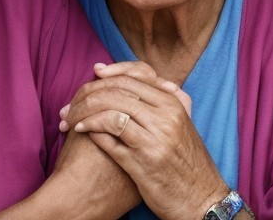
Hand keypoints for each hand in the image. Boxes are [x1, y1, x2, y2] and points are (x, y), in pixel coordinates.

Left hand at [63, 62, 226, 219]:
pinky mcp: (143, 162)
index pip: (135, 75)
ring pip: (110, 113)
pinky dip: (91, 132)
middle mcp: (165, 117)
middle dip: (89, 95)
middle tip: (71, 104)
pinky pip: (109, 139)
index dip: (109, 74)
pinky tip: (81, 132)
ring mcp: (155, 139)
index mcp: (174, 103)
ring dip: (84, 114)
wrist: (202, 198)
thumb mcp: (180, 124)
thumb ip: (159, 102)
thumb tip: (130, 80)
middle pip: (118, 92)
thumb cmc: (187, 161)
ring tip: (70, 120)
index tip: (93, 74)